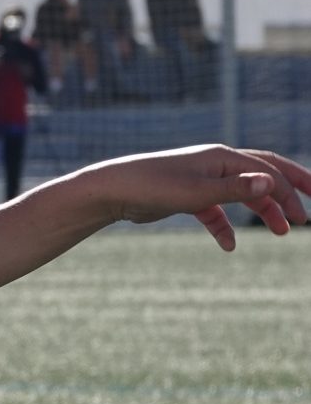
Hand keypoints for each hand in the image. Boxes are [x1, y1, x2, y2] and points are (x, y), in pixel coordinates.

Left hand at [97, 144, 310, 249]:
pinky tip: (228, 245)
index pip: (267, 171)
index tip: (303, 218)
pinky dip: (225, 226)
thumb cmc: (153, 187)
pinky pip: (215, 210)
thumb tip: (271, 183)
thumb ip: (235, 190)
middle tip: (306, 215)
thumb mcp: (197, 193)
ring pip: (241, 194)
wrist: (112, 190)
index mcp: (222, 158)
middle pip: (261, 174)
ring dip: (262, 211)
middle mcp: (215, 164)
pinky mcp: (187, 196)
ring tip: (280, 232)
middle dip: (287, 191)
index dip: (290, 192)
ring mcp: (201, 179)